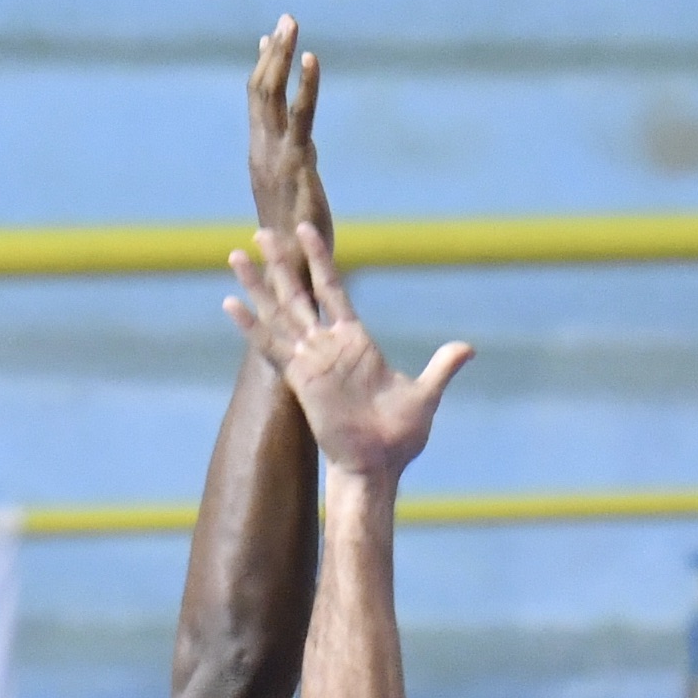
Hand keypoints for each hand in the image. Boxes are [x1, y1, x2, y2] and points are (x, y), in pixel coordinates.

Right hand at [225, 223, 472, 478]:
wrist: (378, 467)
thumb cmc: (398, 438)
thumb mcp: (425, 395)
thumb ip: (441, 367)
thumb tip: (468, 349)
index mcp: (355, 343)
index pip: (332, 290)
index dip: (320, 260)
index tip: (305, 229)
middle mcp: (328, 347)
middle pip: (298, 294)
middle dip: (280, 263)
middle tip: (261, 231)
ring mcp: (311, 361)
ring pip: (279, 314)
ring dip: (258, 285)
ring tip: (236, 255)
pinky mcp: (300, 379)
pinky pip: (270, 347)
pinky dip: (250, 327)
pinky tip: (229, 303)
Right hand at [248, 15, 331, 247]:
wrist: (290, 275)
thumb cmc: (294, 244)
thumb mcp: (293, 193)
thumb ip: (298, 164)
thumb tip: (306, 146)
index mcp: (260, 157)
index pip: (257, 103)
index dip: (264, 69)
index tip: (269, 40)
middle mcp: (263, 152)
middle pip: (261, 89)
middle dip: (273, 52)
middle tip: (286, 19)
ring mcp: (277, 156)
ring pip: (272, 94)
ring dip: (281, 55)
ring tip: (291, 22)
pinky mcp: (297, 165)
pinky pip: (300, 116)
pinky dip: (305, 85)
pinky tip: (312, 59)